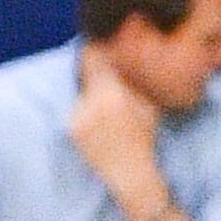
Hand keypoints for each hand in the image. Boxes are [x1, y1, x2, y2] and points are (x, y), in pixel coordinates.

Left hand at [69, 50, 162, 214]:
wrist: (130, 174)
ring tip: (104, 102)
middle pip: (84, 71)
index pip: (94, 57)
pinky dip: (86, 110)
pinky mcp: (71, 128)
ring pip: (81, 90)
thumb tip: (124, 59)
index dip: (97, 49)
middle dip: (94, 70)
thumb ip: (135, 82)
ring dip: (90, 91)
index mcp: (113, 94)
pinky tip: (98, 120)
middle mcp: (92, 103)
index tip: (101, 47)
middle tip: (103, 71)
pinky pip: (78, 108)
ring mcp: (78, 116)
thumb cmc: (145, 138)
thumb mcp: (149, 106)